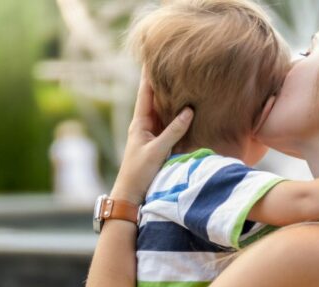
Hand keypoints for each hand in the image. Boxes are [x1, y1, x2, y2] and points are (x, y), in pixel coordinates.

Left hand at [110, 71, 193, 204]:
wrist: (130, 196)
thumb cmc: (139, 173)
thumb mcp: (157, 150)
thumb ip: (173, 131)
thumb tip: (188, 111)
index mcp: (140, 123)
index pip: (145, 94)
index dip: (148, 76)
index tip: (152, 58)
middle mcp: (145, 126)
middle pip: (155, 100)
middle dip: (163, 84)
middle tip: (172, 66)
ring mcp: (152, 136)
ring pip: (164, 113)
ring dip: (172, 100)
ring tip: (182, 83)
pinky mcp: (159, 145)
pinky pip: (170, 126)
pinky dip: (177, 117)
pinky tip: (187, 110)